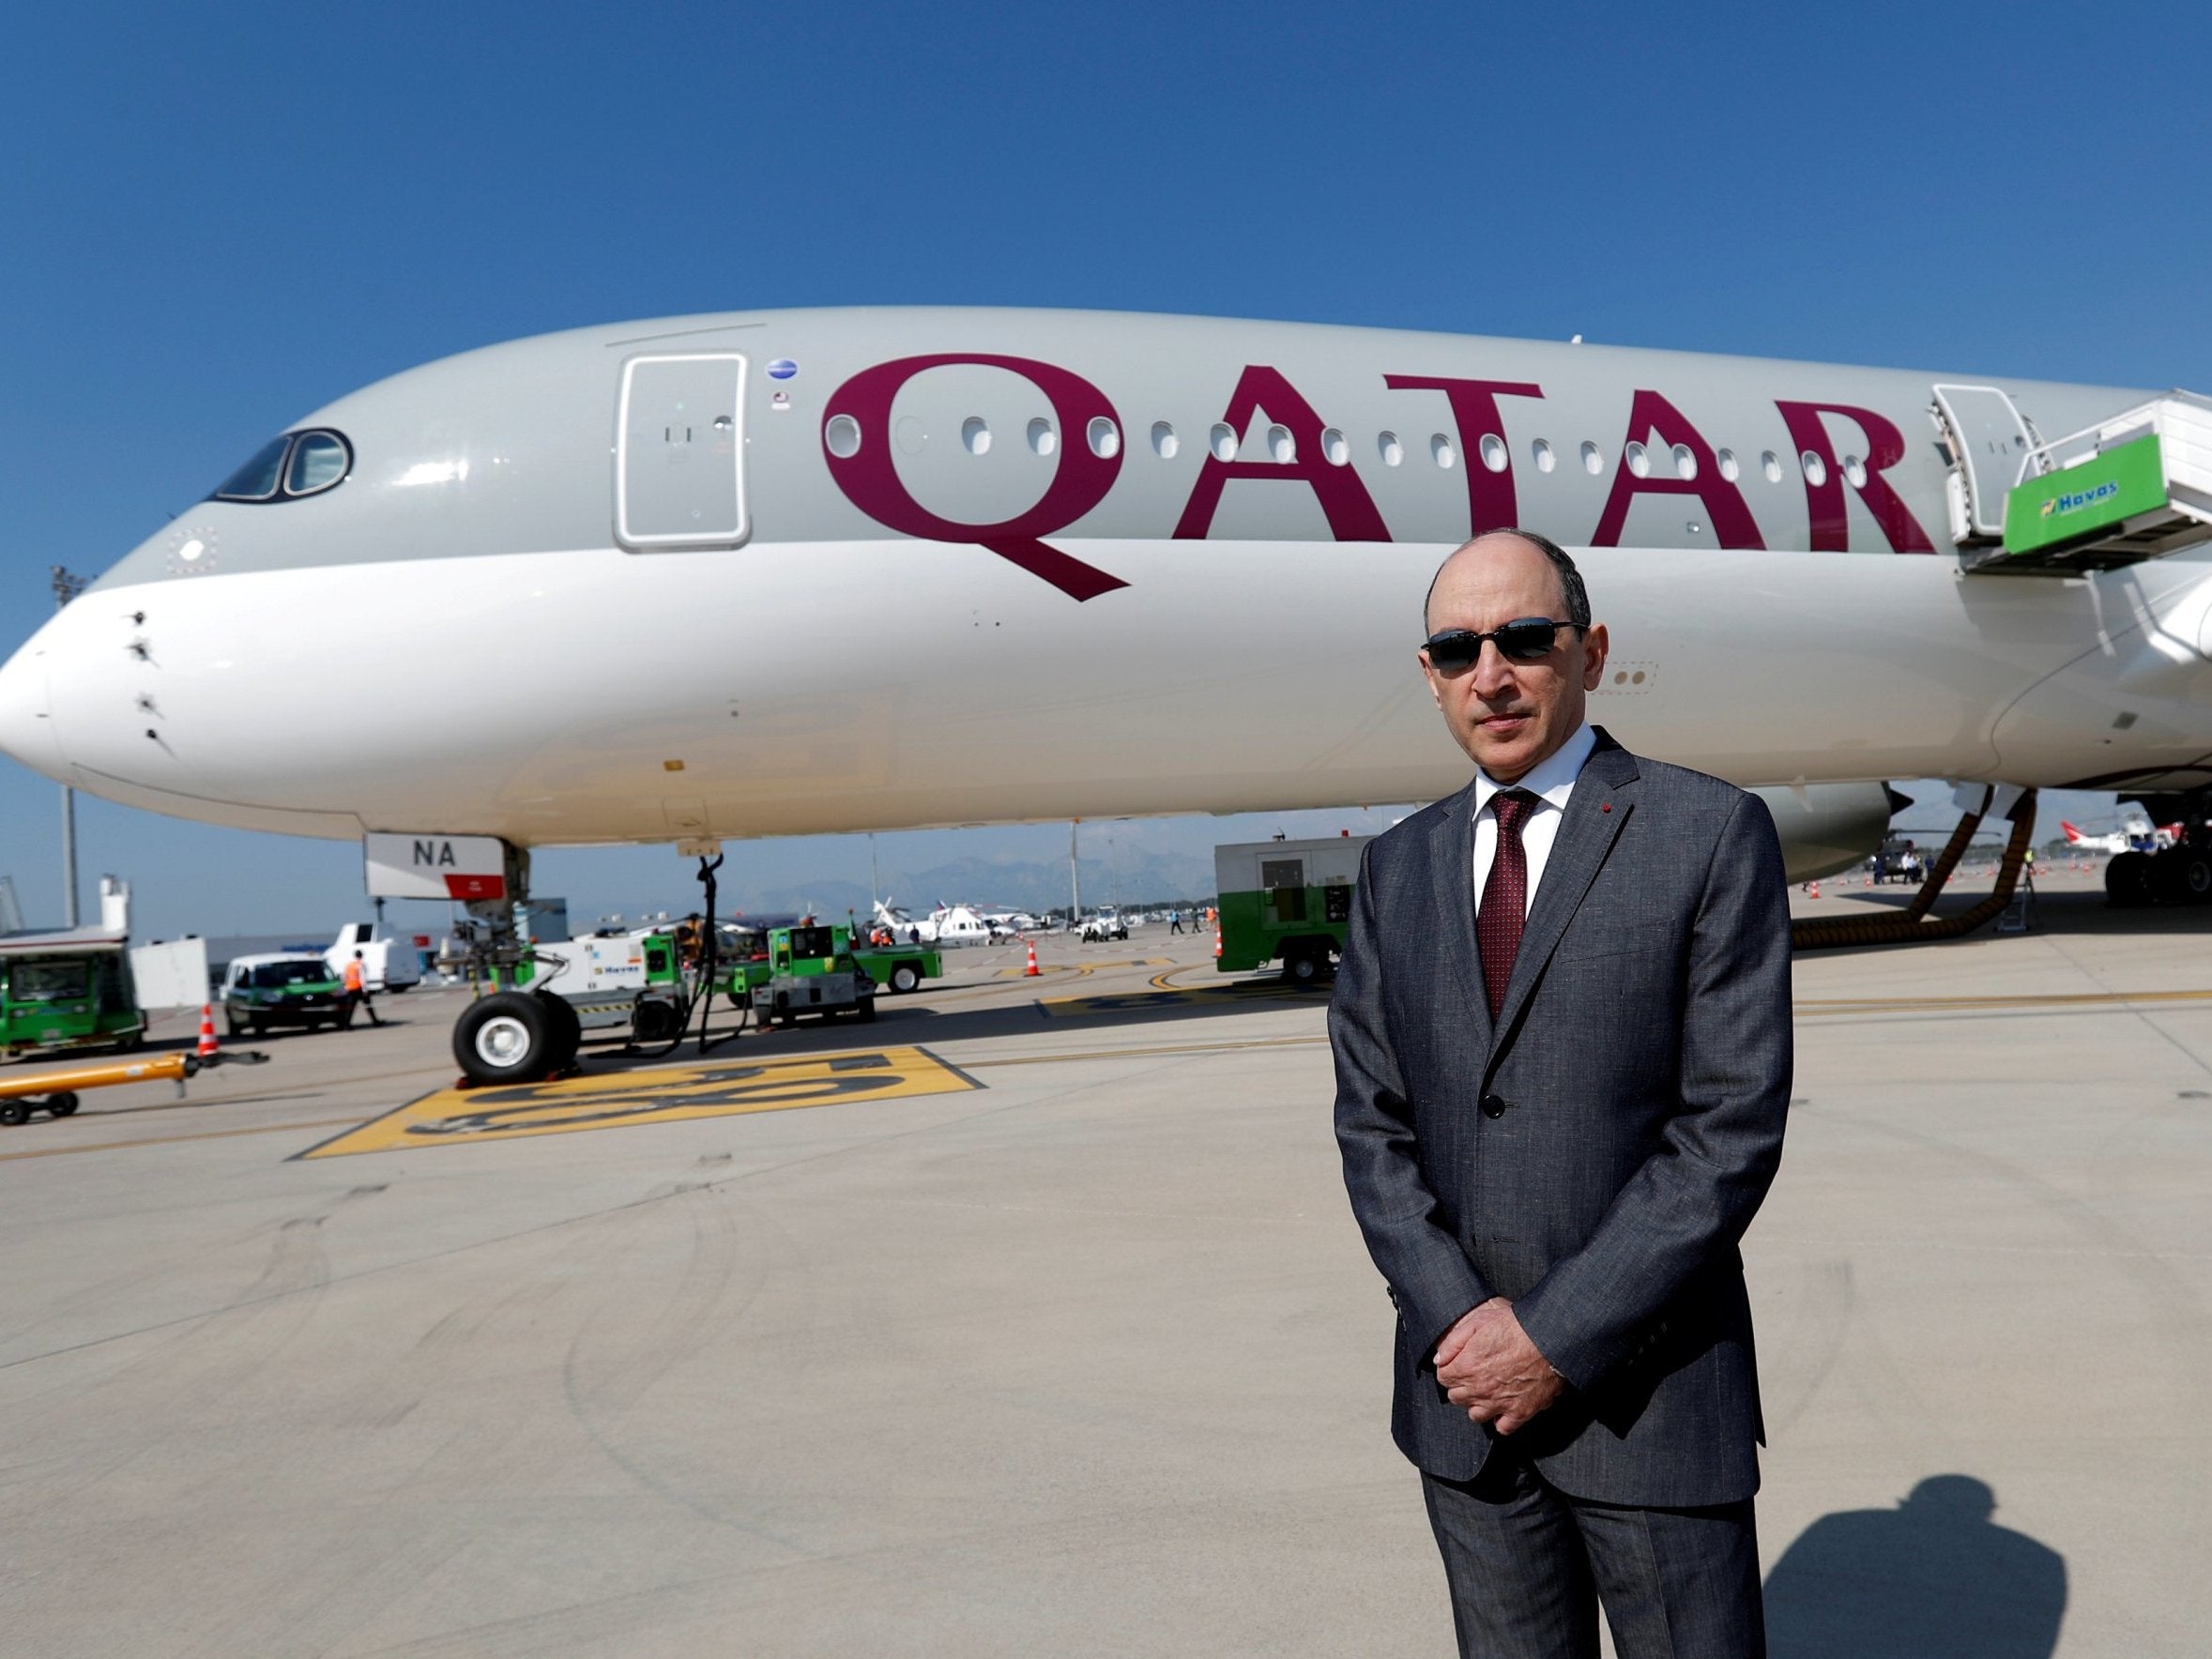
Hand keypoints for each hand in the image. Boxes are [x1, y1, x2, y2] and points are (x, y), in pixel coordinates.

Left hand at [1432, 1297, 1564, 1433]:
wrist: (1550, 1339)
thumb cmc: (1516, 1326)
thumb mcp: (1479, 1321)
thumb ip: (1454, 1342)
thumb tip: (1439, 1358)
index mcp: (1466, 1367)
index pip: (1444, 1377)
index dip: (1450, 1369)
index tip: (1458, 1363)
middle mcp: (1479, 1390)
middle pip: (1457, 1397)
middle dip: (1461, 1386)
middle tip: (1473, 1375)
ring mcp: (1499, 1404)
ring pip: (1476, 1415)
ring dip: (1478, 1404)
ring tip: (1487, 1392)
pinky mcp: (1520, 1412)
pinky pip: (1503, 1427)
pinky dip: (1501, 1420)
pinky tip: (1505, 1407)